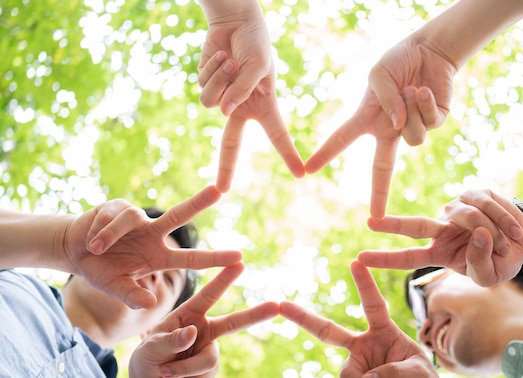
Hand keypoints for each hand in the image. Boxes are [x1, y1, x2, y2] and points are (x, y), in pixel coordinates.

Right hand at [65, 185, 241, 308]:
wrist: (74, 252)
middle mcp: (153, 235)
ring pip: (133, 219)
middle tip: (219, 190)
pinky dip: (101, 229)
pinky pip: (114, 216)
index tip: (240, 257)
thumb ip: (132, 296)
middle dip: (199, 202)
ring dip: (111, 234)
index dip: (215, 258)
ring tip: (94, 249)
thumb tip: (150, 303)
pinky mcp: (119, 206)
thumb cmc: (100, 272)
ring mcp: (138, 219)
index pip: (192, 258)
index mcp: (159, 257)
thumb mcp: (115, 288)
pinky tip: (91, 239)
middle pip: (180, 215)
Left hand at [128, 262, 279, 377]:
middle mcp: (205, 331)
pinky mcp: (210, 374)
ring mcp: (210, 352)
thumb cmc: (147, 358)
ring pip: (207, 362)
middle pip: (235, 322)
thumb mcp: (151, 347)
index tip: (240, 262)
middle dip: (256, 314)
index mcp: (190, 315)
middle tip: (276, 306)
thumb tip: (193, 332)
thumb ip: (171, 340)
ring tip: (164, 372)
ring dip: (182, 371)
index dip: (224, 279)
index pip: (209, 295)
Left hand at [197, 5, 303, 191]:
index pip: (278, 135)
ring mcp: (222, 98)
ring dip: (220, 80)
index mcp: (263, 105)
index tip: (301, 173)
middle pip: (231, 144)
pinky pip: (203, 87)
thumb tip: (223, 112)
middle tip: (222, 190)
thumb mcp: (256, 65)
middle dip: (227, 168)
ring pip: (211, 104)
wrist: (233, 22)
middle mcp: (242, 107)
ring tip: (230, 62)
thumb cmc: (254, 42)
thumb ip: (242, 90)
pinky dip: (211, 70)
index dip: (289, 154)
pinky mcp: (206, 86)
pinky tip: (220, 57)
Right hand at [281, 261, 441, 377]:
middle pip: (328, 331)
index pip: (373, 305)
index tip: (355, 262)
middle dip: (304, 319)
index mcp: (384, 332)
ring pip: (348, 376)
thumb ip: (394, 374)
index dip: (364, 284)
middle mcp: (364, 345)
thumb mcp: (419, 375)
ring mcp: (355, 366)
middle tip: (282, 306)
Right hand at [305, 36, 455, 217]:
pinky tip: (424, 91)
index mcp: (368, 120)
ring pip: (412, 138)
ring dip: (410, 110)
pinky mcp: (435, 124)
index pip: (341, 140)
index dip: (324, 155)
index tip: (307, 170)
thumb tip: (398, 126)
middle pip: (382, 168)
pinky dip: (425, 104)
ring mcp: (411, 129)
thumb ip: (385, 101)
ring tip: (410, 89)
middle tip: (376, 218)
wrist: (429, 51)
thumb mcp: (379, 76)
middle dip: (379, 194)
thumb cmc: (397, 61)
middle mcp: (388, 130)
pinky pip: (429, 125)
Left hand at [358, 189, 522, 286]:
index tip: (360, 258)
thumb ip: (480, 263)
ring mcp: (455, 210)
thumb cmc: (502, 261)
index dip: (385, 259)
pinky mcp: (473, 194)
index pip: (408, 258)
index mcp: (438, 253)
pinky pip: (486, 206)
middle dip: (392, 225)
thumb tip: (478, 234)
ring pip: (468, 217)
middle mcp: (441, 229)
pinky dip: (503, 220)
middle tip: (369, 223)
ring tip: (508, 246)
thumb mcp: (491, 276)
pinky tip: (514, 230)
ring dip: (493, 233)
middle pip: (415, 226)